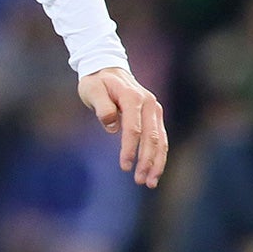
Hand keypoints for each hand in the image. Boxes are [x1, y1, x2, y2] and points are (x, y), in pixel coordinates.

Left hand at [77, 66, 168, 187]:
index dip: (130, 149)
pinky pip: (160, 138)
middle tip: (141, 181)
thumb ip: (101, 106)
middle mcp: (149, 103)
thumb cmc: (96, 82)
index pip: (134, 128)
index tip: (125, 166)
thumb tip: (111, 125)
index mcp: (133, 97)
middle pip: (152, 137)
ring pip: (160, 140)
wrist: (107, 69)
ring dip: (156, 162)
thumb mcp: (92, 90)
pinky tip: (154, 171)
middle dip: (147, 161)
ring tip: (150, 182)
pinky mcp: (154, 116)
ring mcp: (154, 109)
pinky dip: (158, 156)